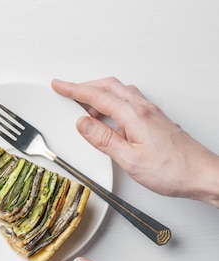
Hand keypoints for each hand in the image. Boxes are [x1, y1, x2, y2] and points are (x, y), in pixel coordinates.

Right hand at [51, 77, 218, 206]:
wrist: (202, 175)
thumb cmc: (173, 170)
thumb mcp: (130, 159)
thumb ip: (103, 139)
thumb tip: (82, 123)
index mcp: (134, 115)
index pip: (97, 96)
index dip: (74, 89)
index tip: (59, 85)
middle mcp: (144, 109)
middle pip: (108, 87)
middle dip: (84, 86)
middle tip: (66, 90)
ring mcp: (151, 113)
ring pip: (119, 92)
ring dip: (98, 94)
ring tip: (82, 105)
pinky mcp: (155, 120)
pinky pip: (128, 101)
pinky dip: (112, 102)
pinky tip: (108, 115)